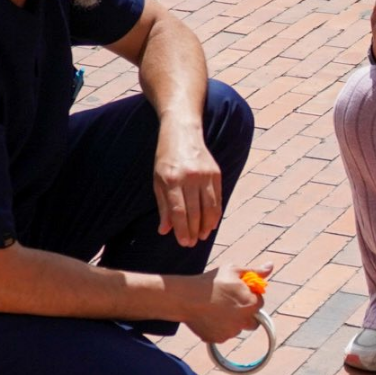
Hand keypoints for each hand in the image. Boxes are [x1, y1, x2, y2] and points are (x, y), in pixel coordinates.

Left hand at [154, 120, 223, 247]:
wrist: (182, 131)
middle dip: (194, 231)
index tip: (184, 243)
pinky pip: (218, 199)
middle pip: (195, 212)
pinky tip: (212, 224)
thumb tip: (165, 230)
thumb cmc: (166, 157)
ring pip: (209, 208)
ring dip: (207, 226)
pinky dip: (215, 213)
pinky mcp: (216, 173)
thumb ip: (163, 206)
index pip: (179, 211)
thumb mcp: (158, 179)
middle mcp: (190, 177)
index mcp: (171, 179)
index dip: (182, 230)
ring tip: (202, 236)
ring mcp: (205, 175)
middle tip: (192, 243)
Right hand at [183, 264, 270, 342]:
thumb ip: (255, 271)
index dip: (250, 297)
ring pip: (237, 328)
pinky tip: (209, 317)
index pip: (259, 303)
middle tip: (230, 304)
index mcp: (251, 304)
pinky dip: (219, 328)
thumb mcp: (234, 270)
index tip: (239, 293)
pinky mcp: (218, 339)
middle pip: (252, 321)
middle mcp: (244, 321)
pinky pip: (223, 335)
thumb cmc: (212, 282)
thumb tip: (271, 266)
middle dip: (246, 313)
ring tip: (217, 308)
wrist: (186, 297)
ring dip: (232, 321)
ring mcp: (230, 332)